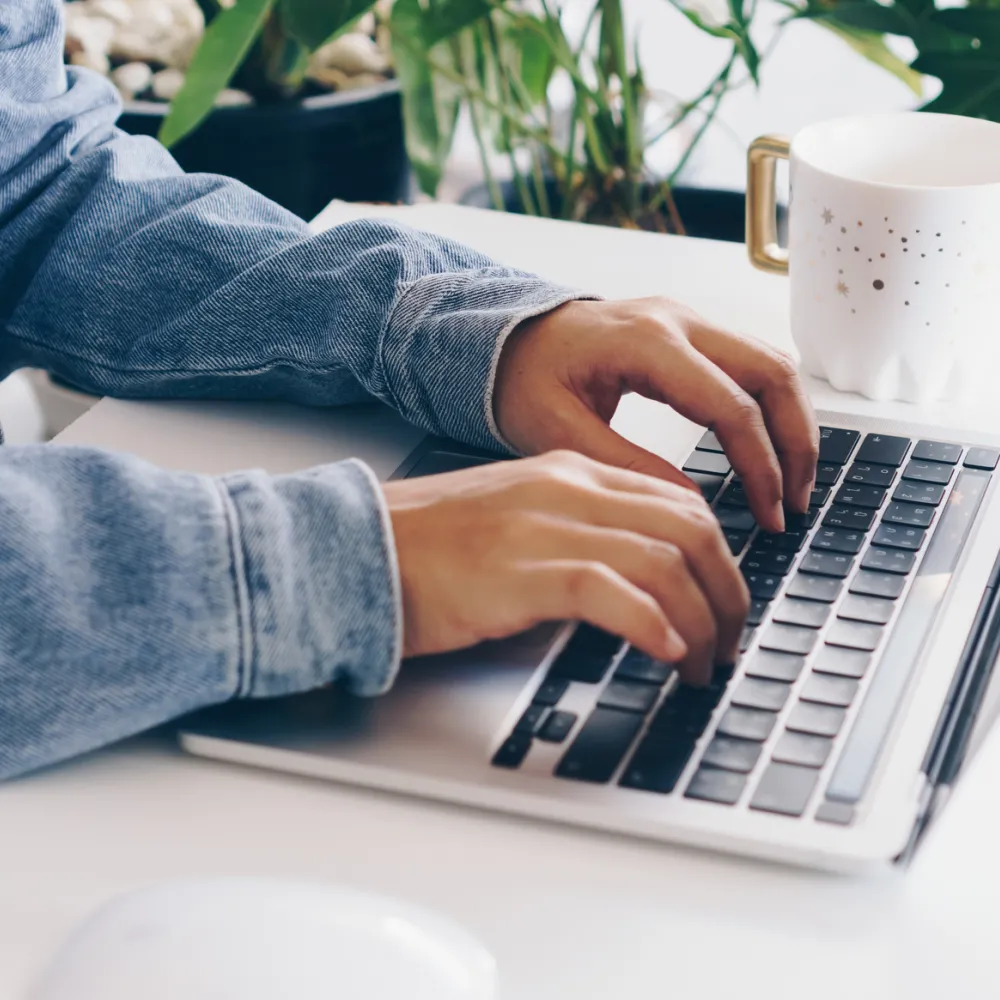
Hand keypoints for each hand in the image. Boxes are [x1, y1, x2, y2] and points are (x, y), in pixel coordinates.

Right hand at [382, 450, 748, 684]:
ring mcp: (544, 527)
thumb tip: (637, 583)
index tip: (725, 602)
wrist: (355, 549)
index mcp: (570, 474)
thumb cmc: (429, 549)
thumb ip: (577, 536)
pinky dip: (653, 626)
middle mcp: (567, 490)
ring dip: (701, 622)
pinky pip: (613, 592)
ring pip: (665, 562)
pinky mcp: (520, 572)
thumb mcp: (517, 523)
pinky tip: (666, 655)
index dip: (721, 559)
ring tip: (704, 665)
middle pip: (690, 529)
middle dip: (728, 593)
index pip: (679, 504)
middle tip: (730, 642)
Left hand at [494, 297, 818, 532]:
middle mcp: (678, 320)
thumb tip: (692, 506)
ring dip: (792, 423)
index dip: (761, 466)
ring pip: (773, 364)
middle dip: (797, 442)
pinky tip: (768, 450)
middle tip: (797, 503)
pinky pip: (750, 365)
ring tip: (792, 484)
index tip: (770, 516)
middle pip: (774, 372)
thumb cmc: (520, 380)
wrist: (503, 340)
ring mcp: (688, 321)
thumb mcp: (557, 432)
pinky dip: (770, 408)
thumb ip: (625, 465)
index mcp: (646, 342)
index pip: (732, 404)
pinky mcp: (689, 333)